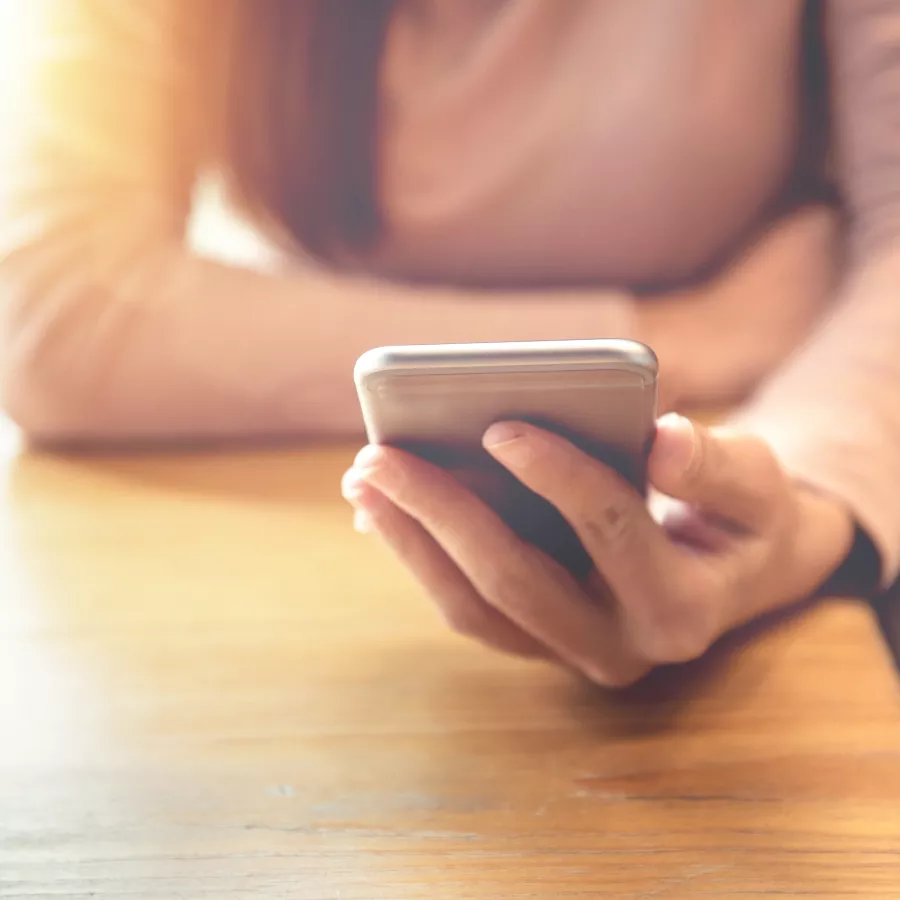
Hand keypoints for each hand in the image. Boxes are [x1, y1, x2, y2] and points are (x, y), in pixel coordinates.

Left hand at [341, 415, 852, 685]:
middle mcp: (619, 647)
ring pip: (473, 608)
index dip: (556, 477)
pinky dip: (420, 557)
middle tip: (379, 454)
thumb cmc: (745, 515)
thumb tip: (661, 436)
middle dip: (442, 513)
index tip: (499, 426)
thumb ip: (719, 466)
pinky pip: (466, 606)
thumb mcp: (758, 484)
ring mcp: (569, 651)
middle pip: (514, 581)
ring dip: (412, 542)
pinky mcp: (535, 640)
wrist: (733, 569)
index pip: (610, 532)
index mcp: (681, 608)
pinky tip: (382, 509)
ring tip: (363, 479)